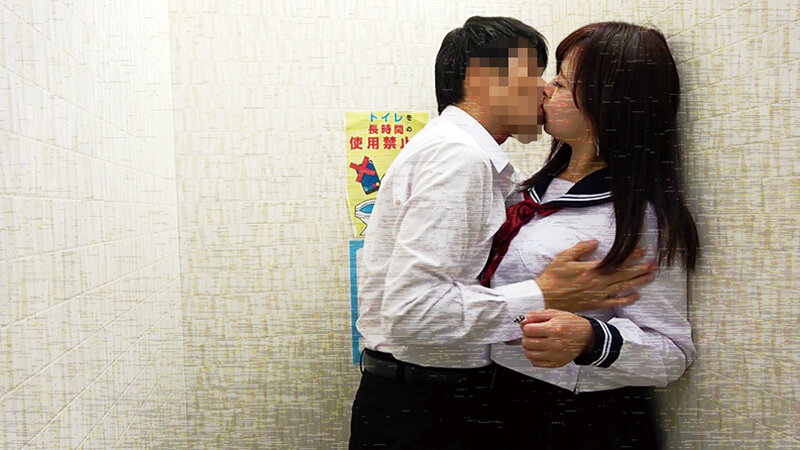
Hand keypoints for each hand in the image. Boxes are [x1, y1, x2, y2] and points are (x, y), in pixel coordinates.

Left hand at [518, 309, 593, 367]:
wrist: (586, 337)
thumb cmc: (571, 324)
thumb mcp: (554, 313)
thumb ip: (536, 315)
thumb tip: (523, 320)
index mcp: (555, 329)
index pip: (528, 330)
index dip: (526, 326)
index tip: (530, 326)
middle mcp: (555, 344)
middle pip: (526, 342)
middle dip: (526, 336)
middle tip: (533, 333)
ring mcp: (555, 356)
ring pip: (529, 354)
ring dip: (529, 347)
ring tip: (536, 341)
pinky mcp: (556, 363)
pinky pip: (535, 363)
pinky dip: (534, 356)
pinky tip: (540, 349)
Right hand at [535, 240, 654, 311]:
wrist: (545, 297)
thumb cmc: (553, 276)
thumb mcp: (563, 257)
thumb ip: (580, 248)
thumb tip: (596, 241)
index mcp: (590, 269)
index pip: (615, 260)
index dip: (630, 256)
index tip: (642, 250)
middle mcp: (597, 282)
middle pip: (623, 274)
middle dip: (640, 268)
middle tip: (653, 264)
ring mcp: (597, 294)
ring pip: (622, 287)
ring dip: (638, 282)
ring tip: (650, 276)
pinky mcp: (595, 303)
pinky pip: (614, 302)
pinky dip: (626, 300)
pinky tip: (636, 296)